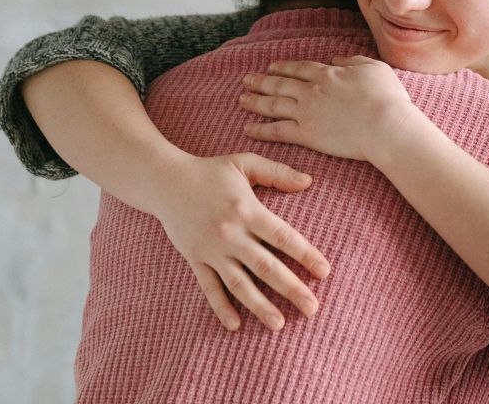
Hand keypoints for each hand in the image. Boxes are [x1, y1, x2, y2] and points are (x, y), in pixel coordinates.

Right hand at [146, 152, 332, 331]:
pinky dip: (221, 307)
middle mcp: (231, 234)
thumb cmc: (210, 171)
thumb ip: (278, 173)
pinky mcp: (195, 259)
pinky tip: (235, 325)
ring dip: (260, 306)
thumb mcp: (245, 162)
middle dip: (291, 289)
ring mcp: (211, 250)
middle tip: (313, 308)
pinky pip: (209, 287)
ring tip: (280, 324)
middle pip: (266, 267)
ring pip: (239, 284)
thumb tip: (309, 181)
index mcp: (247, 210)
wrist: (164, 181)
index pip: (283, 237)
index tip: (325, 272)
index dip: (306, 255)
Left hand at [238, 56, 429, 166]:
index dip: (284, 67)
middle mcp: (312, 91)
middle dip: (262, 81)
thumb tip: (337, 59)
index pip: (299, 68)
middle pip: (280, 84)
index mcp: (328, 74)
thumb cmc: (387, 97)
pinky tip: (248, 127)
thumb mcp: (374, 68)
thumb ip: (353, 61)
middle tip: (247, 80)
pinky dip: (261, 129)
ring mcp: (306, 112)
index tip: (272, 67)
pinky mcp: (306, 135)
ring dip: (255, 101)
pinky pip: (277, 130)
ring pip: (273, 105)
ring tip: (241, 99)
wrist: (385, 125)